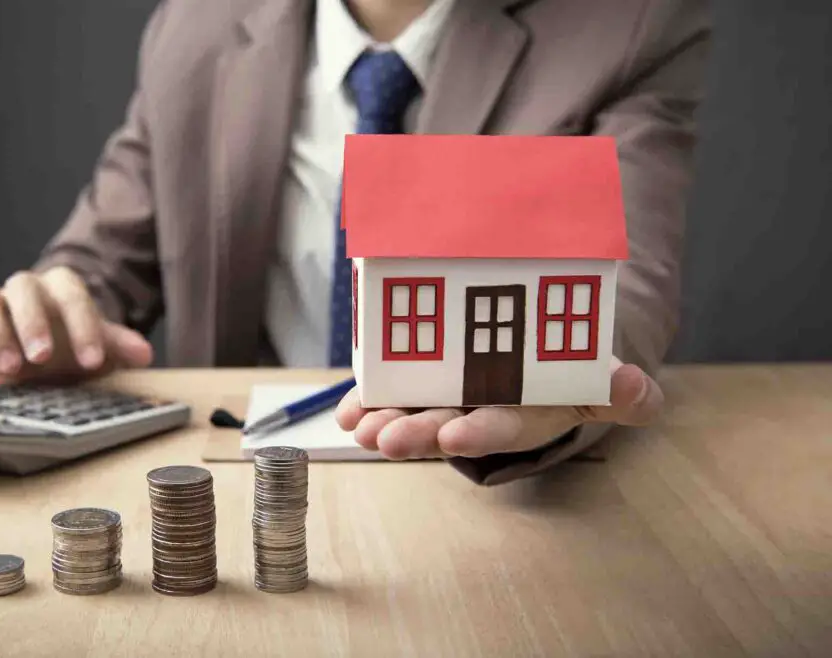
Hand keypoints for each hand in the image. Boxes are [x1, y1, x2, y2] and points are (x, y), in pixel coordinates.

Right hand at [0, 266, 152, 384]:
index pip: (72, 294)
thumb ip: (118, 346)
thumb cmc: (71, 345)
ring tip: (10, 371)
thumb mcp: (98, 346)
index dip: (83, 325)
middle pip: (22, 286)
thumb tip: (145, 353)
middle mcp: (24, 289)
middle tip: (42, 359)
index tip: (92, 361)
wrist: (40, 352)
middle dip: (31, 322)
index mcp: (61, 288)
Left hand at [335, 357, 663, 459]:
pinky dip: (367, 400)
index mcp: (526, 414)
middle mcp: (481, 412)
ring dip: (384, 421)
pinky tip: (348, 408)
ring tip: (360, 426)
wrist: (543, 354)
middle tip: (386, 439)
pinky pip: (392, 392)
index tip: (457, 436)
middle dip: (418, 434)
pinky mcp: (420, 381)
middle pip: (448, 425)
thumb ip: (622, 394)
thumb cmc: (571, 375)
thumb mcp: (601, 384)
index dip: (481, 433)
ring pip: (414, 412)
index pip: (504, 427)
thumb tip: (638, 387)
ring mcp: (447, 399)